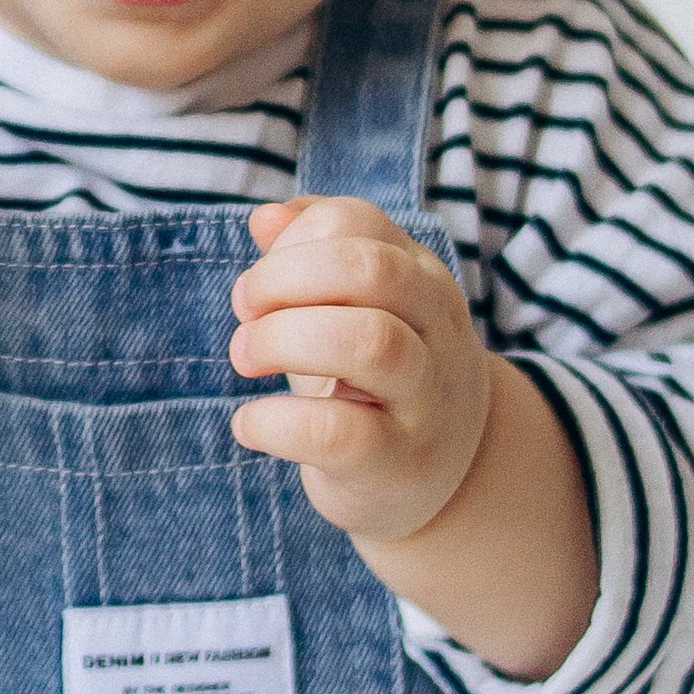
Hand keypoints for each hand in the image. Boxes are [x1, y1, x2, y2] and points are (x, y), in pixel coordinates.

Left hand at [230, 194, 599, 680]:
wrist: (449, 476)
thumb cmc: (376, 379)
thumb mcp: (353, 308)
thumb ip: (312, 254)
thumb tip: (266, 217)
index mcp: (420, 275)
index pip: (355, 223)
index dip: (290, 243)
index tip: (258, 289)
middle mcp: (435, 327)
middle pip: (371, 270)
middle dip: (284, 281)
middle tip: (245, 313)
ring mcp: (424, 397)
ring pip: (371, 343)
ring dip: (284, 341)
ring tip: (246, 359)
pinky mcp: (396, 461)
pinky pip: (338, 432)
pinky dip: (276, 423)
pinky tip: (250, 425)